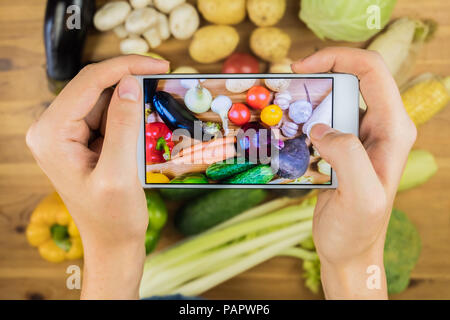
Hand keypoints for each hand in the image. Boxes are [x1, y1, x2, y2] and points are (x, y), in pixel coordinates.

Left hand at [26, 55, 168, 298]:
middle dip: (129, 81)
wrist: (112, 243)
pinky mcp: (79, 141)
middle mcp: (52, 129)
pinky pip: (105, 115)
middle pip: (93, 87)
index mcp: (52, 134)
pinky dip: (127, 113)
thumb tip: (130, 82)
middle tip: (163, 79)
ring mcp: (64, 134)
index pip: (89, 83)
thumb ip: (123, 125)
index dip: (126, 67)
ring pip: (102, 99)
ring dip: (130, 99)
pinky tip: (144, 122)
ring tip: (157, 108)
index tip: (160, 65)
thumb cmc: (114, 218)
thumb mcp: (120, 172)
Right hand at [292, 47, 416, 298]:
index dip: (338, 57)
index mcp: (393, 129)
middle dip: (319, 72)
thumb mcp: (361, 196)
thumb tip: (321, 128)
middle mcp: (380, 126)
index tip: (302, 67)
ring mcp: (360, 135)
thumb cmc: (358, 229)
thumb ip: (347, 156)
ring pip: (336, 96)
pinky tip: (285, 127)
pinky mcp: (342, 146)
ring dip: (308, 95)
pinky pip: (323, 117)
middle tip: (286, 84)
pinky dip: (303, 115)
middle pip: (353, 76)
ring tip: (281, 105)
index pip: (372, 72)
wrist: (349, 250)